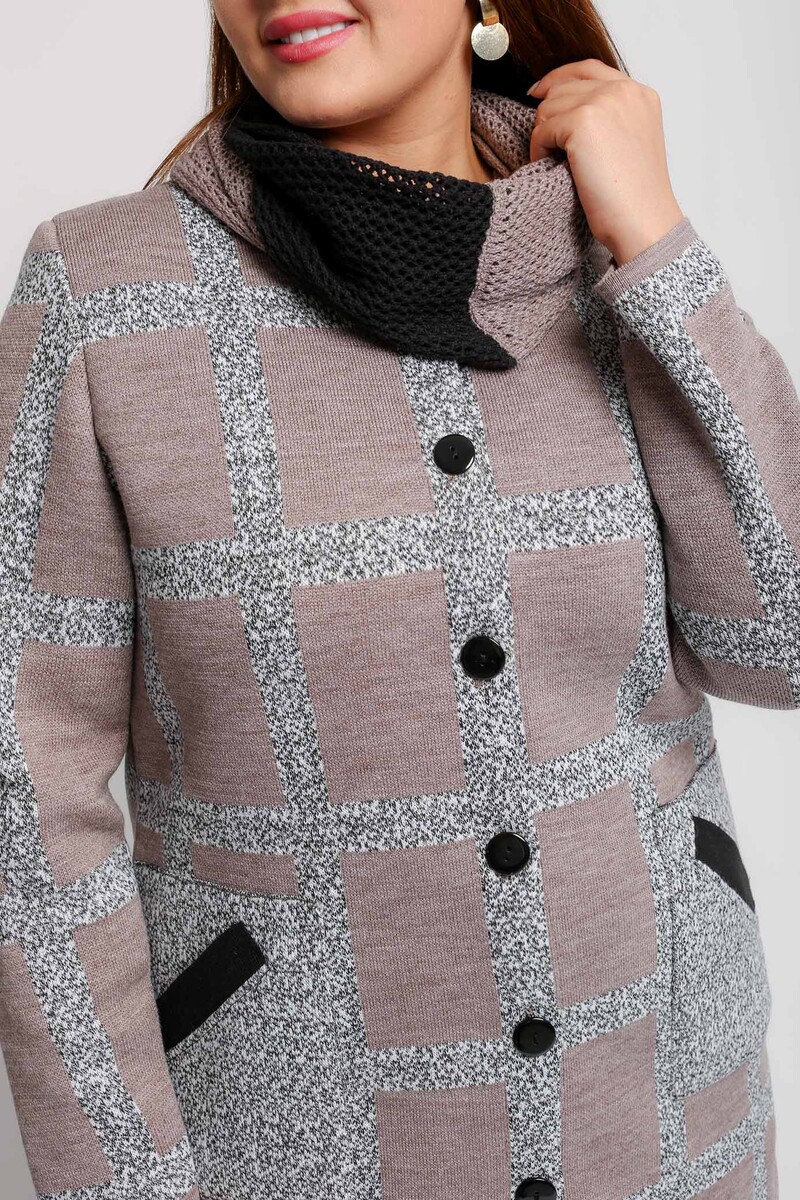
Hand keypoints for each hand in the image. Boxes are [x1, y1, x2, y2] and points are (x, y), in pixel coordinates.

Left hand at [528, 60, 684, 265]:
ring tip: (557, 164)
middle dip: (549, 118)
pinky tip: (554, 169)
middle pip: (562, 87)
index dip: (558, 78)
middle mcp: (624, 90)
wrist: (643, 222)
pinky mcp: (582, 121)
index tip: (538, 94)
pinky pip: (542, 129)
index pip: (588, 68)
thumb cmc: (634, 197)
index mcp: (639, 93)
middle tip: (548, 149)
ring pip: (548, 107)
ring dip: (544, 136)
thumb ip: (608, 117)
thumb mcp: (630, 142)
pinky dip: (539, 151)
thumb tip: (562, 107)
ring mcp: (604, 102)